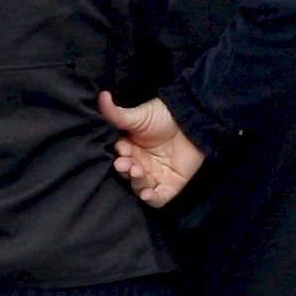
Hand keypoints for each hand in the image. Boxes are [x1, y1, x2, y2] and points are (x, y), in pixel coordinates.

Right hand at [102, 92, 204, 207]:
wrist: (193, 121)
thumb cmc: (164, 116)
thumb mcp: (139, 116)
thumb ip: (118, 113)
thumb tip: (102, 95)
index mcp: (131, 149)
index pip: (120, 156)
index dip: (119, 155)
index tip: (121, 150)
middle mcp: (140, 164)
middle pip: (127, 173)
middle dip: (125, 169)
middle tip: (127, 162)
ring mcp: (154, 176)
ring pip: (139, 186)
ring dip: (135, 182)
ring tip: (137, 171)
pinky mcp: (170, 186)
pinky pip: (157, 199)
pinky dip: (150, 198)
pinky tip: (146, 193)